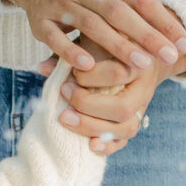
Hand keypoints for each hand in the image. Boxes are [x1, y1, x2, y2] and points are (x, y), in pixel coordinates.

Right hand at [5, 0, 185, 76]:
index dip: (163, 19)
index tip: (185, 41)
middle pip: (119, 13)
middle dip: (146, 36)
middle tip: (171, 57)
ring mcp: (60, 4)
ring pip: (92, 26)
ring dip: (116, 46)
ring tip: (142, 65)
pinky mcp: (40, 20)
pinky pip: (54, 38)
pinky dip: (69, 50)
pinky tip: (89, 65)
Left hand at [45, 49, 174, 149]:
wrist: (137, 52)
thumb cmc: (110, 42)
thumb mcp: (93, 39)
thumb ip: (70, 50)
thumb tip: (41, 68)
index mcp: (139, 62)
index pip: (119, 74)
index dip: (92, 76)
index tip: (73, 71)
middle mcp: (144, 88)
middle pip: (123, 107)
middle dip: (89, 106)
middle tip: (64, 94)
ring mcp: (141, 108)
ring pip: (126, 128)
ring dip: (93, 127)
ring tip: (65, 119)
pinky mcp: (134, 121)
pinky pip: (125, 140)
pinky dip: (108, 145)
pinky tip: (90, 145)